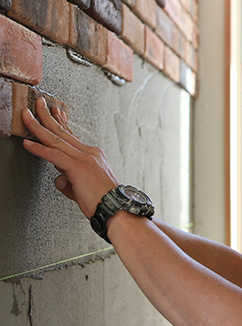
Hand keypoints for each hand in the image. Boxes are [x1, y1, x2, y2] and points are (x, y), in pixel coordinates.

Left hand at [21, 97, 118, 217]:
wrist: (117, 208)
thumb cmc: (104, 200)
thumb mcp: (85, 186)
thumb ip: (70, 180)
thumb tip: (59, 179)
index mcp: (93, 155)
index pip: (73, 136)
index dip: (61, 122)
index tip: (54, 112)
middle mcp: (89, 153)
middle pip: (63, 132)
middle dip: (47, 116)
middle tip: (37, 104)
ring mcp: (84, 159)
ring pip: (56, 139)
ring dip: (38, 126)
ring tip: (26, 116)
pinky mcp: (78, 168)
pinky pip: (54, 155)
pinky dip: (39, 149)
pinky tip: (28, 143)